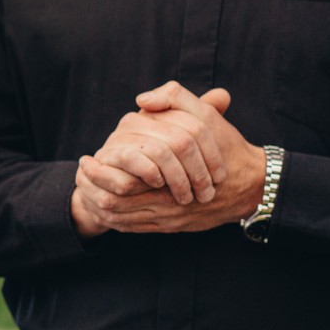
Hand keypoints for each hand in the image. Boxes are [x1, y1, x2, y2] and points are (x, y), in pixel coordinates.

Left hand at [71, 84, 265, 236]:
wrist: (252, 183)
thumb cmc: (226, 146)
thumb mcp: (205, 115)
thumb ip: (175, 98)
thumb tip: (143, 99)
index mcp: (170, 172)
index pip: (123, 181)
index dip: (99, 173)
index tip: (84, 160)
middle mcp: (168, 200)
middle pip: (118, 204)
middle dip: (93, 192)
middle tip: (78, 178)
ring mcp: (171, 217)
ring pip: (125, 220)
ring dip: (101, 208)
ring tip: (84, 193)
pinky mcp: (174, 227)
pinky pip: (138, 230)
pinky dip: (118, 222)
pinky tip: (105, 211)